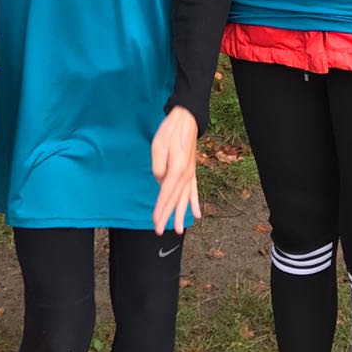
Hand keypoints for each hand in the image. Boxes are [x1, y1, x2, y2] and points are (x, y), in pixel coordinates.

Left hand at [150, 107, 199, 234]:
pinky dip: (194, 203)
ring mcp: (190, 173)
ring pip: (185, 198)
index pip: (166, 193)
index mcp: (177, 169)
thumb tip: (160, 181)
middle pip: (175, 199)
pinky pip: (193, 191)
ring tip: (179, 230)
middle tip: (159, 231)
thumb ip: (158, 167)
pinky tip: (196, 214)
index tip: (155, 222)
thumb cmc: (170, 131)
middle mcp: (186, 174)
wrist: (186, 119)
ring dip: (181, 214)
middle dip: (167, 216)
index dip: (160, 209)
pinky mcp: (191, 171)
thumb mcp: (158, 146)